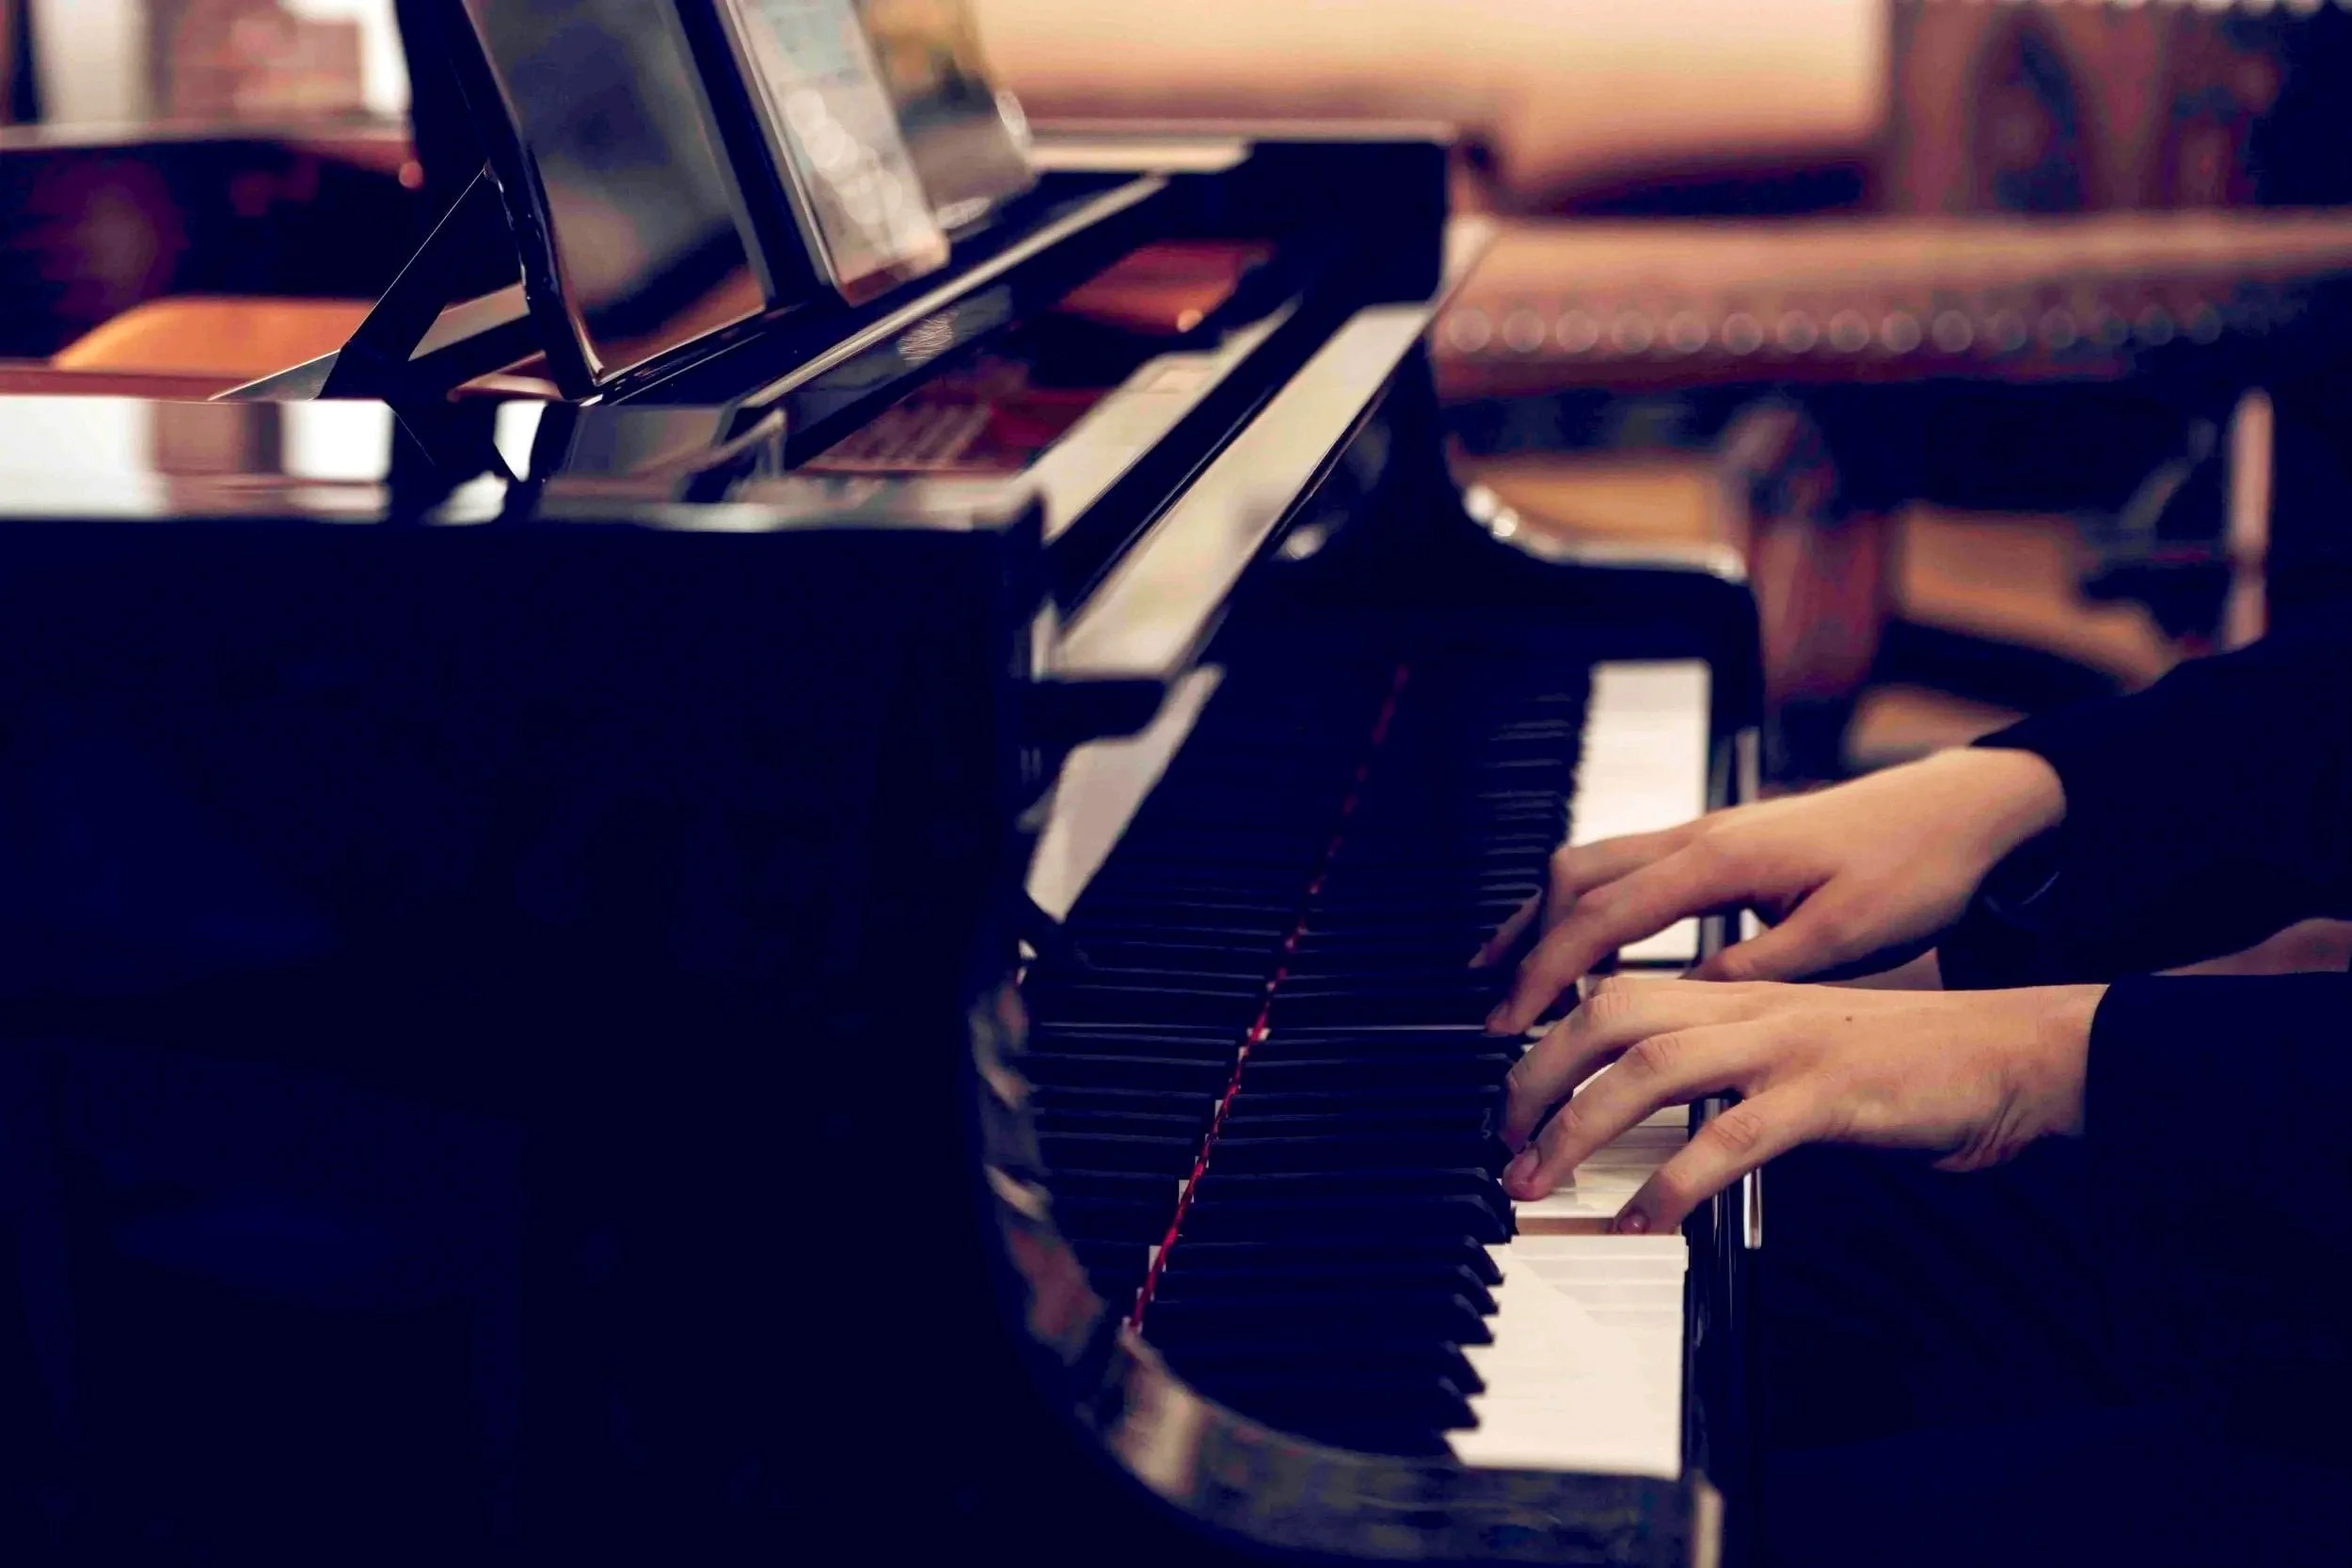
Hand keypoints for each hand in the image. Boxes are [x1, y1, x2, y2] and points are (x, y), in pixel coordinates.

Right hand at [1479, 747, 2065, 1035]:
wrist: (1963, 810)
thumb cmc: (1915, 868)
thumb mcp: (1840, 937)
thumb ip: (1752, 966)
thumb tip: (1680, 1003)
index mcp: (1720, 859)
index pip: (1603, 916)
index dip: (1548, 971)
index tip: (1514, 1021)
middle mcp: (1700, 835)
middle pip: (1575, 876)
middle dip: (1524, 943)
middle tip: (1495, 1008)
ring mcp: (1706, 833)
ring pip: (1593, 862)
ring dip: (1545, 917)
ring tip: (1509, 971)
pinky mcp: (1722, 841)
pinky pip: (1625, 866)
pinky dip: (1585, 905)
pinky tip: (1584, 940)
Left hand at [1499, 977, 2103, 1232]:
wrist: (2019, 1055)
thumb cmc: (1912, 1065)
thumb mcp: (1800, 1054)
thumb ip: (1730, 1073)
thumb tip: (1659, 1118)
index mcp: (1738, 995)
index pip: (1615, 992)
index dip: (1548, 1031)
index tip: (1506, 1089)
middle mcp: (1750, 1008)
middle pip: (1610, 1013)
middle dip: (1536, 1074)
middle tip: (1501, 1139)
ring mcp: (1786, 1046)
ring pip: (1651, 1065)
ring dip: (1579, 1125)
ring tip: (1537, 1179)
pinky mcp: (1828, 1094)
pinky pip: (1731, 1136)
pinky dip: (1675, 1180)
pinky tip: (1642, 1219)